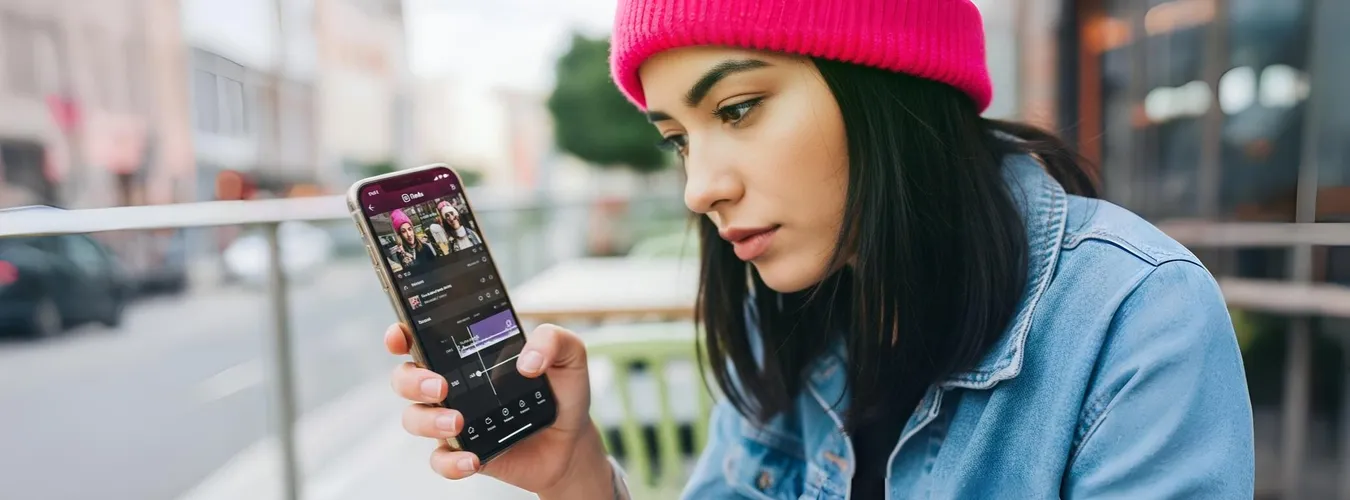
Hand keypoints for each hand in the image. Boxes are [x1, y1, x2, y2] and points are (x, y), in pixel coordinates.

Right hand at [384, 323, 612, 495]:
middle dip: (413, 381)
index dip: (401, 335)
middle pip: (405, 378)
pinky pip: (439, 460)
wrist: (571, 440)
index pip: (421, 338)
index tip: (400, 336)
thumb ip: (553, 340)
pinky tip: (473, 459)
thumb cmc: (561, 390)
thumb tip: (527, 360)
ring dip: (429, 420)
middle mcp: (451, 384)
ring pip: (414, 419)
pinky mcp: (462, 451)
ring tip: (459, 423)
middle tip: (442, 387)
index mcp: (466, 353)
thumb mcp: (569, 356)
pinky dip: (451, 462)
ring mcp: (453, 419)